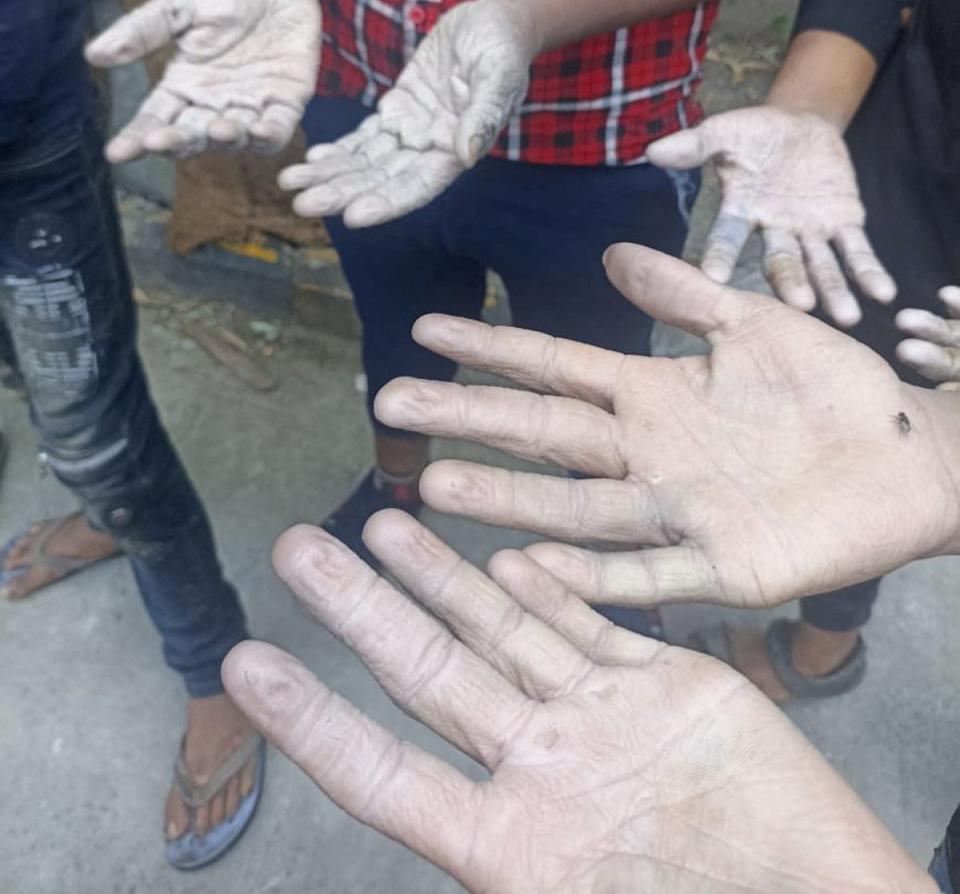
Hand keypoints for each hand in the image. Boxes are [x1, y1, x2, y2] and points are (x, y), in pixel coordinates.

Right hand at [85, 0, 320, 160]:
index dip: (136, 138)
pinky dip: (270, 134)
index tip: (116, 153)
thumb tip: (93, 54)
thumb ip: (143, 31)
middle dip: (176, 142)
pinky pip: (279, 127)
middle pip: (192, 135)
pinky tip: (259, 130)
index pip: (155, 119)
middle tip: (159, 142)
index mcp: (184, 86)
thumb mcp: (178, 5)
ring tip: (216, 130)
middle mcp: (215, 104)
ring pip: (235, 138)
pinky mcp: (287, 101)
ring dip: (225, 139)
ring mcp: (251, 106)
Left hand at [223, 515, 926, 892]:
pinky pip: (593, 626)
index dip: (314, 721)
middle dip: (361, 608)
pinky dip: (552, 588)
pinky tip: (509, 555)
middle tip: (298, 545)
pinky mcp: (664, 688)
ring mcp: (600, 724)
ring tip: (383, 521)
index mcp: (512, 849)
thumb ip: (517, 879)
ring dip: (442, 577)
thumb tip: (455, 856)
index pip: (385, 775)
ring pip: (503, 632)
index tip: (247, 666)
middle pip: (433, 673)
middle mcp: (543, 773)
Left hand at [277, 0, 535, 226]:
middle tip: (301, 204)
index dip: (385, 203)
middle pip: (381, 180)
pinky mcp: (400, 111)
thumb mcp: (499, 75)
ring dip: (329, 175)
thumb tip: (466, 155)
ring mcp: (413, 132)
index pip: (417, 186)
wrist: (495, 22)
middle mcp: (432, 150)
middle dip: (342, 193)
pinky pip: (364, 137)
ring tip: (289, 183)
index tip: (351, 217)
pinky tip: (311, 159)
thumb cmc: (504, 48)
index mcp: (457, 150)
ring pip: (365, 162)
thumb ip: (483, 116)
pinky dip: (339, 149)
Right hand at [373, 245, 959, 610]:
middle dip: (468, 418)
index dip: (491, 348)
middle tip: (391, 407)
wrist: (911, 459)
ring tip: (434, 489)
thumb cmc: (834, 390)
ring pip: (575, 508)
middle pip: (543, 435)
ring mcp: (679, 514)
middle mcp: (649, 455)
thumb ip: (684, 293)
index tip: (425, 331)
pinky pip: (644, 576)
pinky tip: (529, 572)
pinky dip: (589, 578)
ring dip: (507, 501)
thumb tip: (608, 253)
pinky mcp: (721, 568)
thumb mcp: (754, 324)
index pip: (554, 368)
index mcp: (654, 394)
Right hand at [647, 106, 894, 324]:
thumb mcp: (725, 132)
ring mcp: (810, 232)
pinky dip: (869, 272)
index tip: (712, 278)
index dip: (720, 255)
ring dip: (834, 291)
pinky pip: (857, 252)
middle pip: (782, 262)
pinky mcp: (843, 224)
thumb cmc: (754, 133)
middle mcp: (774, 231)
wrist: (800, 126)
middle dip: (792, 283)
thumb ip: (694, 145)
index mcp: (741, 211)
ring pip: (821, 266)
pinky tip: (883, 293)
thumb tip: (652, 152)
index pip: (727, 237)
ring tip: (848, 315)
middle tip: (800, 305)